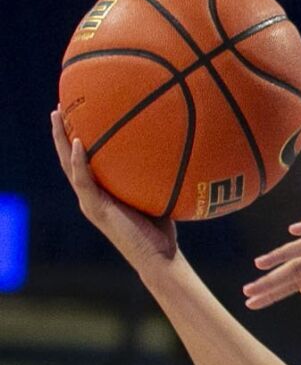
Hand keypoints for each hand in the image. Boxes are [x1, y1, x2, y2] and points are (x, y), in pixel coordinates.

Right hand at [51, 107, 177, 267]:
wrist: (159, 257)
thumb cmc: (163, 228)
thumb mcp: (159, 193)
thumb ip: (158, 173)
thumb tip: (179, 145)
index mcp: (101, 191)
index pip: (83, 160)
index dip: (76, 138)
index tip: (76, 113)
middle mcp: (91, 194)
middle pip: (69, 158)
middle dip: (61, 132)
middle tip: (58, 107)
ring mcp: (90, 201)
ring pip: (68, 165)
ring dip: (61, 140)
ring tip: (56, 115)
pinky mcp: (95, 209)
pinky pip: (83, 180)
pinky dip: (79, 161)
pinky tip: (79, 141)